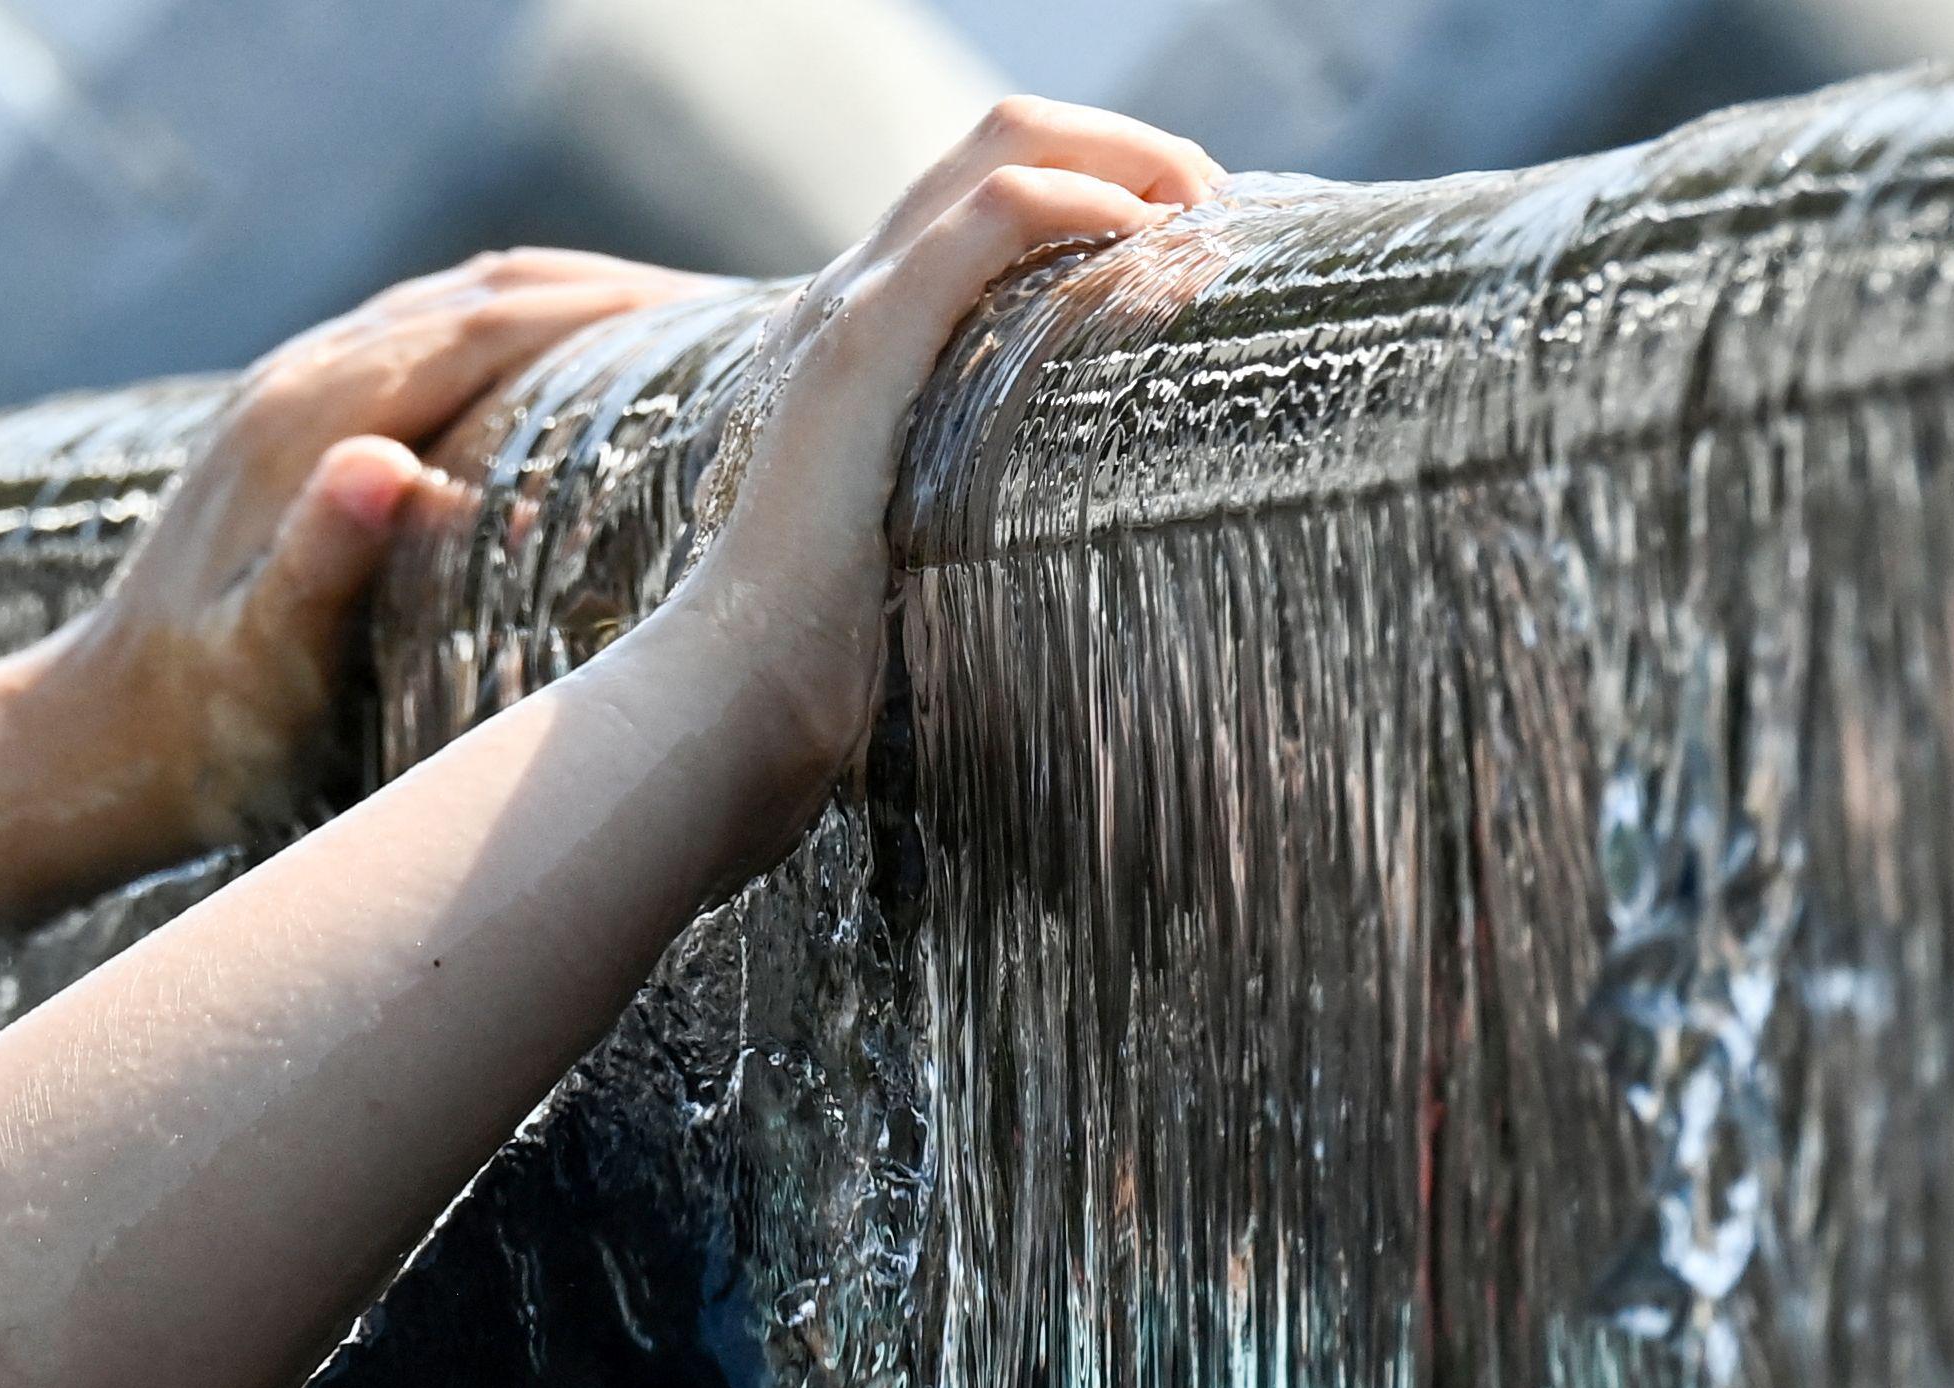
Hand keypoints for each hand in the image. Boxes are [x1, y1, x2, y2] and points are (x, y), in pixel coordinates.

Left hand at [44, 247, 709, 848]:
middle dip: (622, 293)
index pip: (496, 320)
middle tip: (751, 325)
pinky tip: (581, 397)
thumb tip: (383, 462)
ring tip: (695, 343)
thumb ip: (319, 564)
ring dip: (577, 306)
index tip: (735, 324)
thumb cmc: (197, 737)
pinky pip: (434, 347)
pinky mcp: (300, 432)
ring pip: (464, 306)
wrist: (89, 747)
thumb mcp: (262, 668)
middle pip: (492, 290)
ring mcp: (298, 398)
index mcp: (315, 421)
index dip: (621, 310)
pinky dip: (523, 343)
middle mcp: (306, 382)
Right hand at [660, 100, 1221, 804]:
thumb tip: (1084, 520)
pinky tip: (1148, 256)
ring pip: (1011, 144)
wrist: (742, 687)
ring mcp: (853, 305)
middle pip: (1008, 133)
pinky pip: (1001, 212)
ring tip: (1202, 224)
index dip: (1102, 179)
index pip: (988, 187)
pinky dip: (1093, 206)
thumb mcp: (932, 538)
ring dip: (1130, 161)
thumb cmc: (839, 650)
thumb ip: (984, 489)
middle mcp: (851, 290)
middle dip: (1132, 147)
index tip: (1185, 245)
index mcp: (864, 326)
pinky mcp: (868, 341)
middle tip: (1212, 214)